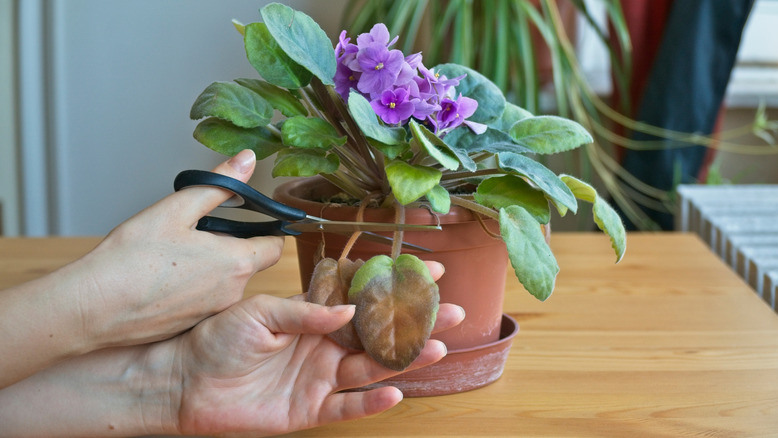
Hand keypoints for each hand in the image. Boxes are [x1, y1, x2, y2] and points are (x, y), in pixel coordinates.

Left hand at [0, 263, 463, 436]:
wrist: (185, 380)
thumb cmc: (217, 338)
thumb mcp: (260, 313)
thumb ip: (305, 312)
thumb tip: (346, 311)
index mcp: (314, 316)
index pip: (365, 298)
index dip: (396, 287)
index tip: (429, 272)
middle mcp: (324, 345)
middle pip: (380, 334)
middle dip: (416, 322)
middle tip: (453, 311)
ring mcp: (320, 379)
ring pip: (372, 368)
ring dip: (405, 359)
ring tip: (438, 347)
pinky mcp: (309, 409)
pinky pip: (347, 407)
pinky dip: (371, 402)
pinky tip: (396, 392)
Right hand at [78, 149, 283, 347]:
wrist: (92, 308)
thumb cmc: (130, 258)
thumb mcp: (176, 208)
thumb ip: (218, 184)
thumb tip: (247, 160)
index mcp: (235, 262)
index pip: (275, 247)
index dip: (269, 229)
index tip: (253, 218)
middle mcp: (232, 293)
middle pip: (249, 263)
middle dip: (233, 245)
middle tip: (199, 230)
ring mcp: (212, 314)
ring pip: (226, 283)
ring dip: (212, 266)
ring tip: (174, 254)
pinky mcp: (192, 327)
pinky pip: (205, 301)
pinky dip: (194, 287)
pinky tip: (164, 277)